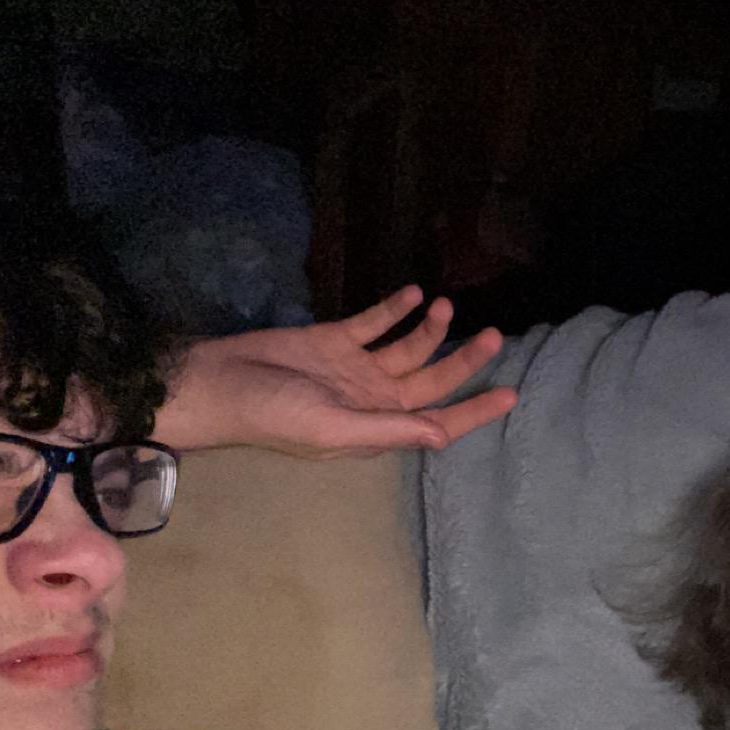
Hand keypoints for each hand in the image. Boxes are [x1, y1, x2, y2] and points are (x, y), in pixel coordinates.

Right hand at [153, 286, 517, 457]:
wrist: (219, 382)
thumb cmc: (273, 415)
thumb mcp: (333, 429)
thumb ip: (389, 430)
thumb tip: (441, 436)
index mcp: (376, 428)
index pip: (437, 422)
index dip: (474, 411)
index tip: (510, 393)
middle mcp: (372, 399)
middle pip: (431, 379)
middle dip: (462, 359)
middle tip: (492, 334)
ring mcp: (354, 369)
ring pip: (407, 347)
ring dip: (429, 327)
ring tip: (443, 304)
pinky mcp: (333, 339)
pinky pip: (374, 323)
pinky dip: (394, 309)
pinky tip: (413, 293)